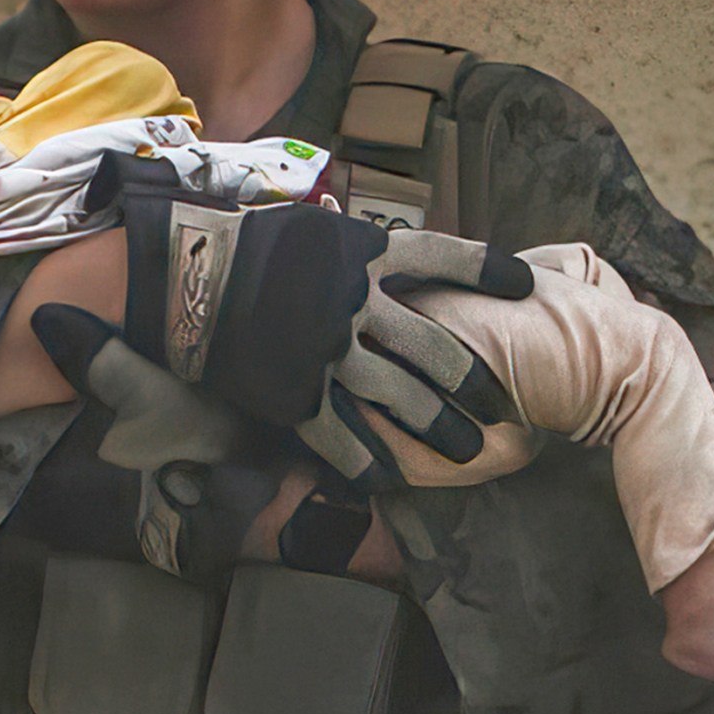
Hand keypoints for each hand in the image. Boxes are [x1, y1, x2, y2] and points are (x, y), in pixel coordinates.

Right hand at [101, 156, 533, 490]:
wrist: (187, 281)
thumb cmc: (249, 247)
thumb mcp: (316, 233)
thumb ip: (361, 252)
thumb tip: (399, 261)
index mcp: (364, 253)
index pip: (444, 258)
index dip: (490, 272)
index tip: (526, 284)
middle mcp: (355, 302)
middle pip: (436, 347)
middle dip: (476, 381)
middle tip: (504, 404)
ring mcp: (329, 351)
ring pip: (403, 398)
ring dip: (442, 429)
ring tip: (473, 451)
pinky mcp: (298, 392)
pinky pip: (345, 436)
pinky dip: (370, 462)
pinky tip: (393, 480)